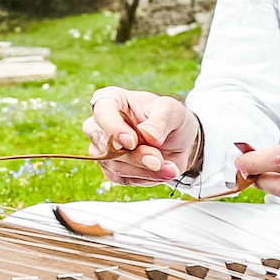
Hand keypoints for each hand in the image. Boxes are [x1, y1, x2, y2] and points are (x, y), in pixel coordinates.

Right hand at [82, 86, 200, 185]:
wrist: (178, 141)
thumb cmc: (170, 118)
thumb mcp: (173, 111)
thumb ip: (161, 120)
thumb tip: (148, 135)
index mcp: (112, 100)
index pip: (102, 111)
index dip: (113, 128)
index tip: (132, 142)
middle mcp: (101, 125)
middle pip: (105, 143)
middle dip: (133, 156)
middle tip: (158, 160)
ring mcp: (103, 149)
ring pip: (113, 165)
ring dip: (143, 169)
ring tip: (167, 166)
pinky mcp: (111, 169)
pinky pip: (122, 178)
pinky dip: (145, 178)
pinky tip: (164, 172)